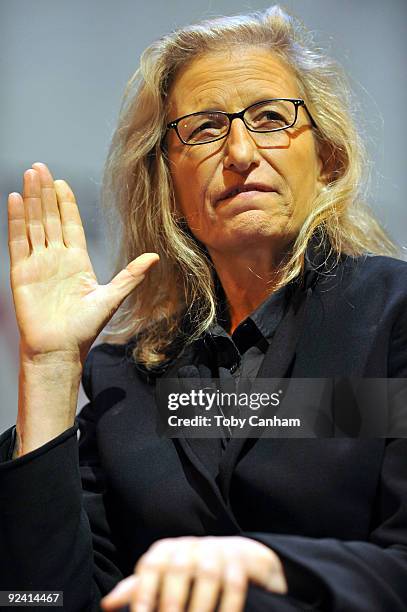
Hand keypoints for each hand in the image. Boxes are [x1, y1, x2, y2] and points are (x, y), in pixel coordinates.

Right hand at [7, 162, 158, 363]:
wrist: (59, 350)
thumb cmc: (85, 328)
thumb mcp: (111, 297)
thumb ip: (130, 275)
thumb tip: (154, 256)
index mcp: (78, 261)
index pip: (71, 224)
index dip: (66, 203)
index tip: (62, 182)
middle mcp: (57, 258)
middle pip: (50, 218)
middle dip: (45, 192)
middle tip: (41, 167)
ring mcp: (38, 263)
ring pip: (34, 224)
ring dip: (31, 199)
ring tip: (30, 174)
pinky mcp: (21, 272)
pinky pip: (18, 241)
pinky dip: (16, 220)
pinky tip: (14, 200)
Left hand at [100, 535, 287, 611]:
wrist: (235, 555)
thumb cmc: (189, 572)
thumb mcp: (163, 577)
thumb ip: (138, 590)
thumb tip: (107, 605)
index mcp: (166, 550)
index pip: (151, 565)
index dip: (144, 591)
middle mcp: (190, 545)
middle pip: (179, 569)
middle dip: (172, 600)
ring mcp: (217, 549)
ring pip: (207, 576)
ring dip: (201, 606)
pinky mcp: (240, 558)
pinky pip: (234, 583)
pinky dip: (228, 606)